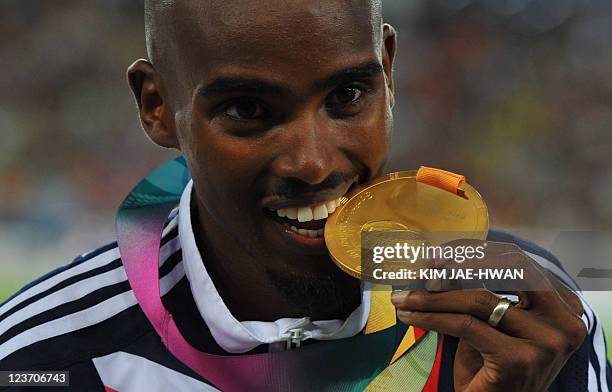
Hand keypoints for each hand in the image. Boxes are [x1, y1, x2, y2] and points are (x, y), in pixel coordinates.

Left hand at [391, 241, 586, 391]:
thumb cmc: (494, 368)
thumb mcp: (492, 324)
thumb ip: (478, 292)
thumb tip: (437, 261)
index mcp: (564, 308)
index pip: (519, 263)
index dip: (477, 252)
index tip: (442, 252)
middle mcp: (564, 323)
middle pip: (506, 272)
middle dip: (462, 262)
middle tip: (427, 264)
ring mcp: (545, 342)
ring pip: (478, 300)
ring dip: (433, 296)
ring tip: (404, 297)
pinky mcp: (518, 359)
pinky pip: (464, 325)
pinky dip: (431, 316)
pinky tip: (410, 315)